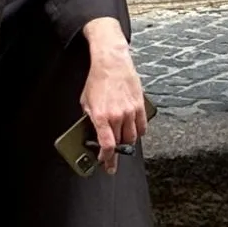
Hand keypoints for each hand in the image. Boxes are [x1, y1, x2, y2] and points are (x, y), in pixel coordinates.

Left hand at [80, 19, 146, 174]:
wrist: (111, 63)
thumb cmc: (97, 80)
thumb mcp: (85, 102)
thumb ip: (90, 119)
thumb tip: (93, 133)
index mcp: (101, 116)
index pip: (107, 146)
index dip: (106, 159)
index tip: (104, 163)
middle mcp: (117, 116)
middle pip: (120, 145)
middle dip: (116, 154)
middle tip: (113, 158)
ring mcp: (130, 112)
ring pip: (132, 138)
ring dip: (127, 144)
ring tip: (122, 144)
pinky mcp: (140, 106)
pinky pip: (142, 127)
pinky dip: (138, 133)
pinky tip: (133, 132)